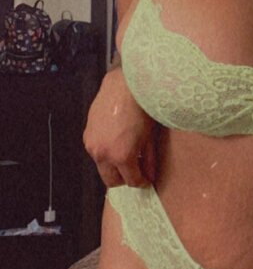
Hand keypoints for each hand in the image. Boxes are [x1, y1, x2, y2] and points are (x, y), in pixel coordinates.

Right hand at [83, 66, 155, 188]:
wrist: (123, 86)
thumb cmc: (141, 109)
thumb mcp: (149, 138)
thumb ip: (149, 161)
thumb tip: (149, 176)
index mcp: (121, 156)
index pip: (131, 181)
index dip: (141, 182)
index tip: (146, 179)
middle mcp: (103, 154)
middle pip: (111, 180)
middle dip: (124, 179)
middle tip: (135, 170)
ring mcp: (92, 145)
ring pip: (102, 167)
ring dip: (113, 166)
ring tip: (126, 153)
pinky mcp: (87, 136)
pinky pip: (96, 153)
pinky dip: (106, 153)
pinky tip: (116, 141)